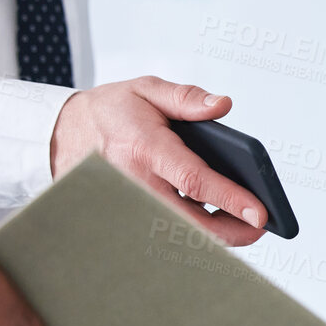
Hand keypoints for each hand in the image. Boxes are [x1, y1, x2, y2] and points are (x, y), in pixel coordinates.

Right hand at [50, 76, 266, 245]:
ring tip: (241, 222)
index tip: (261, 213)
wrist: (63, 132)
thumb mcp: (147, 90)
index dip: (230, 199)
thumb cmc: (112, 111)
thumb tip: (222, 105)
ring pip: (180, 234)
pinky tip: (213, 221)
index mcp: (145, 148)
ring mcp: (129, 205)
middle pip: (191, 222)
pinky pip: (165, 232)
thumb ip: (187, 98)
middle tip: (260, 225)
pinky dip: (193, 231)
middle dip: (232, 231)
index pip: (194, 180)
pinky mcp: (126, 217)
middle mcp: (135, 183)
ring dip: (215, 234)